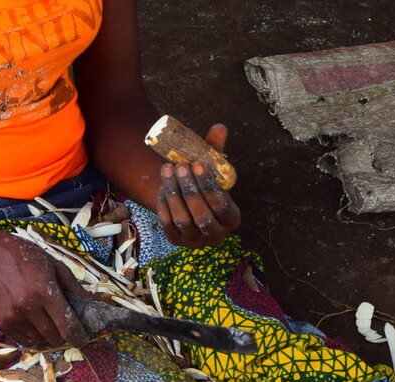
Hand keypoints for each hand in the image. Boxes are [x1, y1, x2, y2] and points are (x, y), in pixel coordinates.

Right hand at [0, 226, 88, 349]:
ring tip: (47, 323)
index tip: (83, 340)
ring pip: (39, 341)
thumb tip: (88, 302)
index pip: (68, 326)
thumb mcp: (52, 263)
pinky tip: (34, 325)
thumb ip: (71, 285)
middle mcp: (28, 308)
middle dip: (64, 336)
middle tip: (64, 328)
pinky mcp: (1, 322)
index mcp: (45, 292)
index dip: (79, 337)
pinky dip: (32, 337)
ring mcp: (13, 317)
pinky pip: (23, 340)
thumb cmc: (21, 255)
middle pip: (54, 337)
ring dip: (47, 336)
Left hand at [154, 124, 241, 247]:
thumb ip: (215, 150)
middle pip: (202, 215)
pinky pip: (167, 223)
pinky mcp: (175, 241)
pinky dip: (164, 203)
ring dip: (174, 193)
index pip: (222, 206)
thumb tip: (219, 127)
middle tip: (181, 166)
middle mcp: (215, 235)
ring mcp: (194, 241)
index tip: (198, 165)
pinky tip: (163, 185)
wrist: (185, 203)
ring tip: (168, 170)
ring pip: (183, 220)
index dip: (209, 186)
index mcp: (231, 219)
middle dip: (190, 190)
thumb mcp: (212, 169)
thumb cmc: (203, 184)